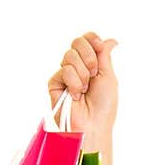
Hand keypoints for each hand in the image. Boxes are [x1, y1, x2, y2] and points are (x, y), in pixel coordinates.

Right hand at [47, 31, 117, 153]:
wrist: (93, 125)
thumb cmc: (104, 107)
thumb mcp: (108, 76)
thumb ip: (104, 55)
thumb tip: (111, 40)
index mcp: (89, 64)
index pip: (86, 40)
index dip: (92, 39)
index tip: (99, 47)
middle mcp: (76, 67)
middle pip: (77, 42)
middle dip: (89, 57)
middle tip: (94, 75)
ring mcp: (64, 75)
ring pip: (70, 55)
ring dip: (83, 74)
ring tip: (85, 90)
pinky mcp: (54, 83)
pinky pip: (64, 70)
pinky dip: (74, 83)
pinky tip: (76, 96)